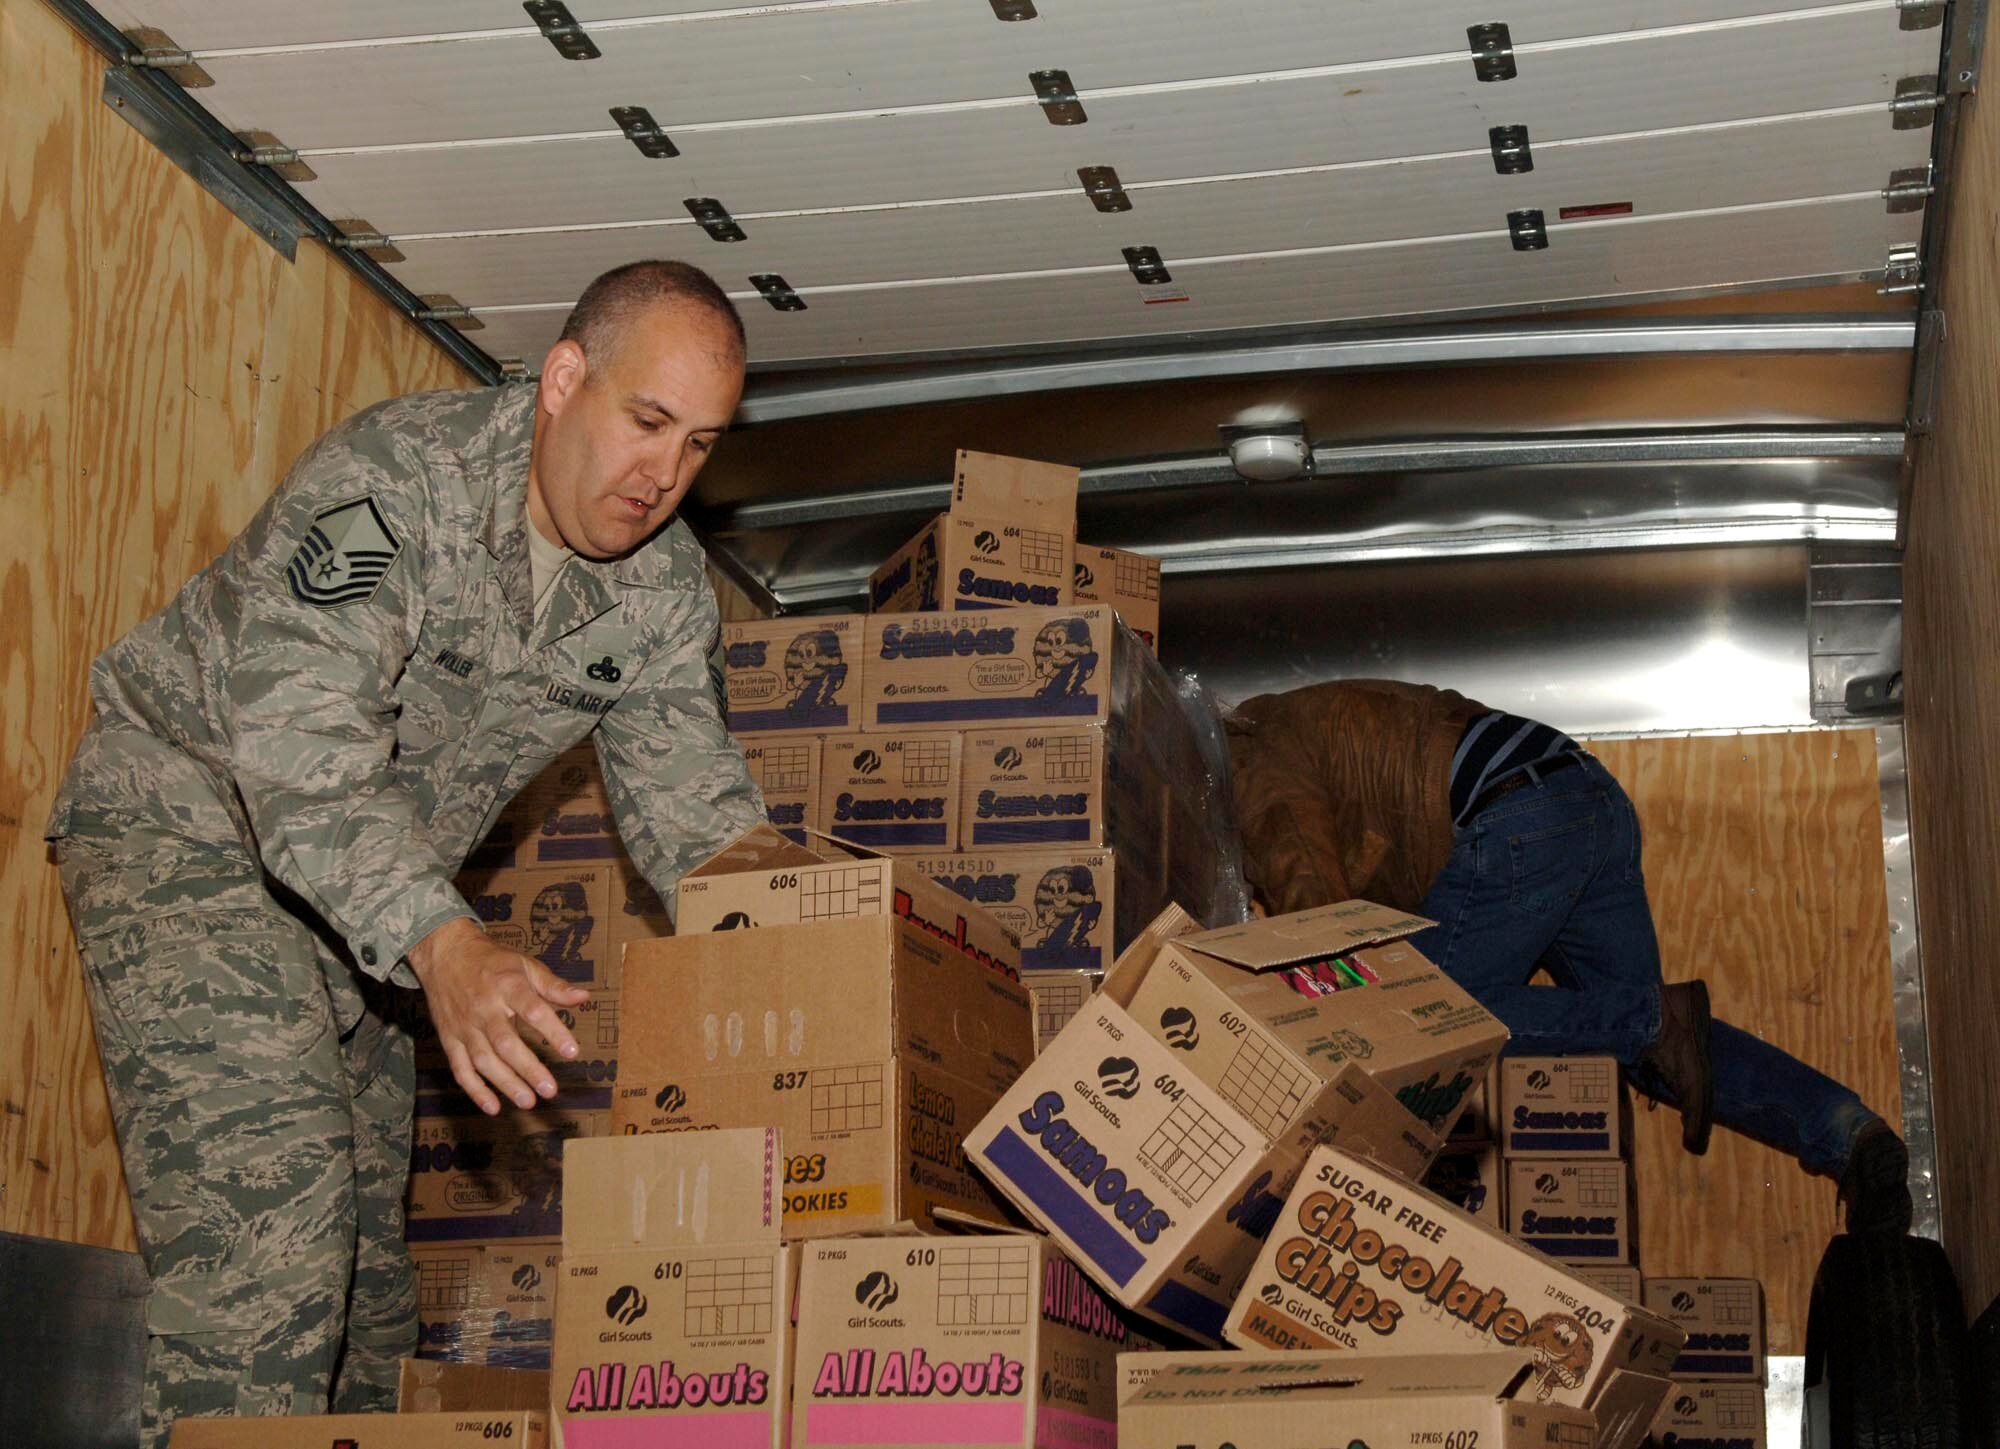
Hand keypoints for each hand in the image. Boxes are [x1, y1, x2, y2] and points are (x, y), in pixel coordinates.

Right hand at [410, 916, 592, 1114]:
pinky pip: (460, 1068)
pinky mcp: (449, 1038)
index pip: (533, 1010)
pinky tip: (493, 1107)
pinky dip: (475, 1089)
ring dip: (505, 1083)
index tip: (572, 1052)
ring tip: (528, 1101)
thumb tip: (584, 997)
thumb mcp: (525, 964)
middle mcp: (484, 1007)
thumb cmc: (491, 961)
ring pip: (483, 1059)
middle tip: (549, 1089)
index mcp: (507, 985)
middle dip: (528, 1068)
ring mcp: (464, 1026)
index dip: (553, 1031)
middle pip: (506, 1042)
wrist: (444, 954)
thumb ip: (553, 985)